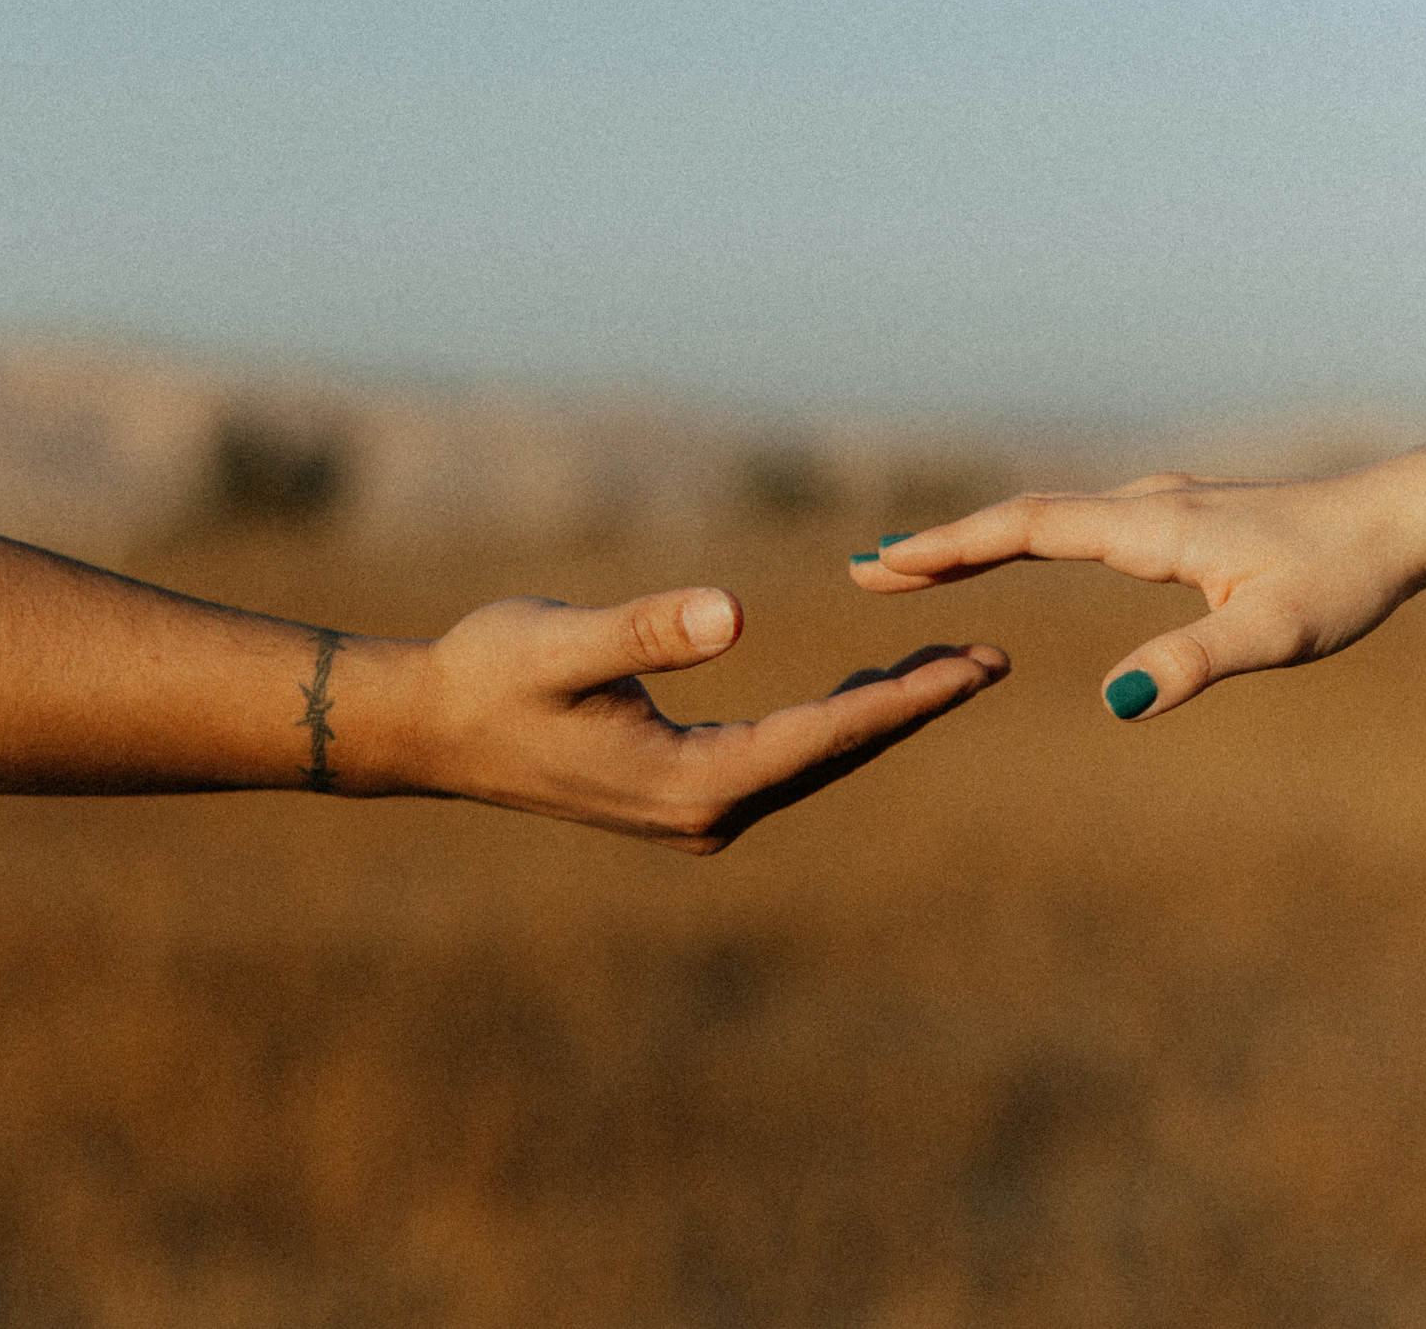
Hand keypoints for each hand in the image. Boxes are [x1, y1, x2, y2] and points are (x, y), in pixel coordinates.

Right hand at [420, 587, 1009, 851]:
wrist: (430, 729)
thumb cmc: (489, 673)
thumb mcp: (563, 640)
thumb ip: (647, 628)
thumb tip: (733, 613)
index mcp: (691, 782)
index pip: (825, 738)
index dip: (907, 699)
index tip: (978, 668)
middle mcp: (705, 812)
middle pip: (836, 757)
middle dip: (915, 708)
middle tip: (996, 661)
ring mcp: (695, 812)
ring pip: (814, 761)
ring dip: (881, 718)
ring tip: (952, 671)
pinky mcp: (683, 795)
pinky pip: (784, 759)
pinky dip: (833, 725)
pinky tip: (866, 694)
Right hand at [850, 470, 1425, 720]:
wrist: (1402, 520)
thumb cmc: (1344, 578)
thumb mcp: (1274, 634)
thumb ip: (1193, 662)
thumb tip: (1115, 703)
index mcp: (1150, 527)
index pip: (1026, 528)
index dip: (951, 547)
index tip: (883, 565)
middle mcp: (1144, 506)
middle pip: (1019, 519)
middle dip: (941, 546)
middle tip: (865, 570)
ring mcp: (1159, 507)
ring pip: (1044, 517)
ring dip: (975, 539)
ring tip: (915, 565)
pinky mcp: (1178, 519)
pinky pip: (1074, 523)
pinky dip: (1021, 536)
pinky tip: (1013, 550)